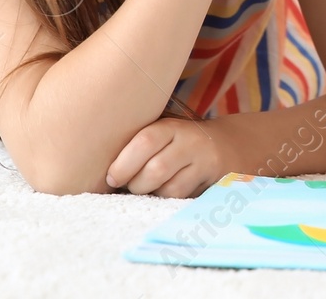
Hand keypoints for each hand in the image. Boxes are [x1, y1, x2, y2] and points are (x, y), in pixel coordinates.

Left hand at [106, 117, 234, 197]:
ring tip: (149, 189)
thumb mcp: (163, 134)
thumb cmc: (179, 144)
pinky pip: (183, 198)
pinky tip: (168, 190)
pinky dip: (168, 200)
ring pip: (169, 189)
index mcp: (171, 126)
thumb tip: (95, 170)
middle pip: (156, 170)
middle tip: (130, 186)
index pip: (145, 140)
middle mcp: (191, 140)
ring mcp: (205, 160)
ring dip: (152, 195)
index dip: (124, 163)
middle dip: (136, 185)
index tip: (111, 178)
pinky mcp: (214, 179)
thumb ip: (137, 144)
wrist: (230, 145)